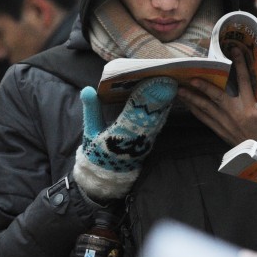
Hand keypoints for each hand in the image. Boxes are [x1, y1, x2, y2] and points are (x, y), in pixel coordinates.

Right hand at [72, 77, 176, 200]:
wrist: (107, 176)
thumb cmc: (97, 151)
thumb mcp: (90, 130)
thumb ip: (91, 108)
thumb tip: (87, 89)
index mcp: (119, 134)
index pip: (134, 112)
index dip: (144, 97)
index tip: (150, 82)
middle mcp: (136, 138)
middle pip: (150, 115)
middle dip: (159, 97)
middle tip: (167, 79)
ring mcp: (145, 141)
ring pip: (158, 119)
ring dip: (165, 102)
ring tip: (170, 84)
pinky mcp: (151, 142)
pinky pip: (159, 124)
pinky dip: (164, 111)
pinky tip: (169, 98)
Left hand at [178, 46, 256, 144]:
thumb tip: (256, 77)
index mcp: (251, 107)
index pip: (243, 80)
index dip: (239, 64)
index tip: (234, 50)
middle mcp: (236, 114)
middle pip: (216, 96)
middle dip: (203, 85)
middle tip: (191, 76)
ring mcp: (227, 125)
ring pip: (206, 109)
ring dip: (192, 98)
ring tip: (180, 90)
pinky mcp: (222, 133)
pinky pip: (205, 120)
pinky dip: (196, 111)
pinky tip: (188, 104)